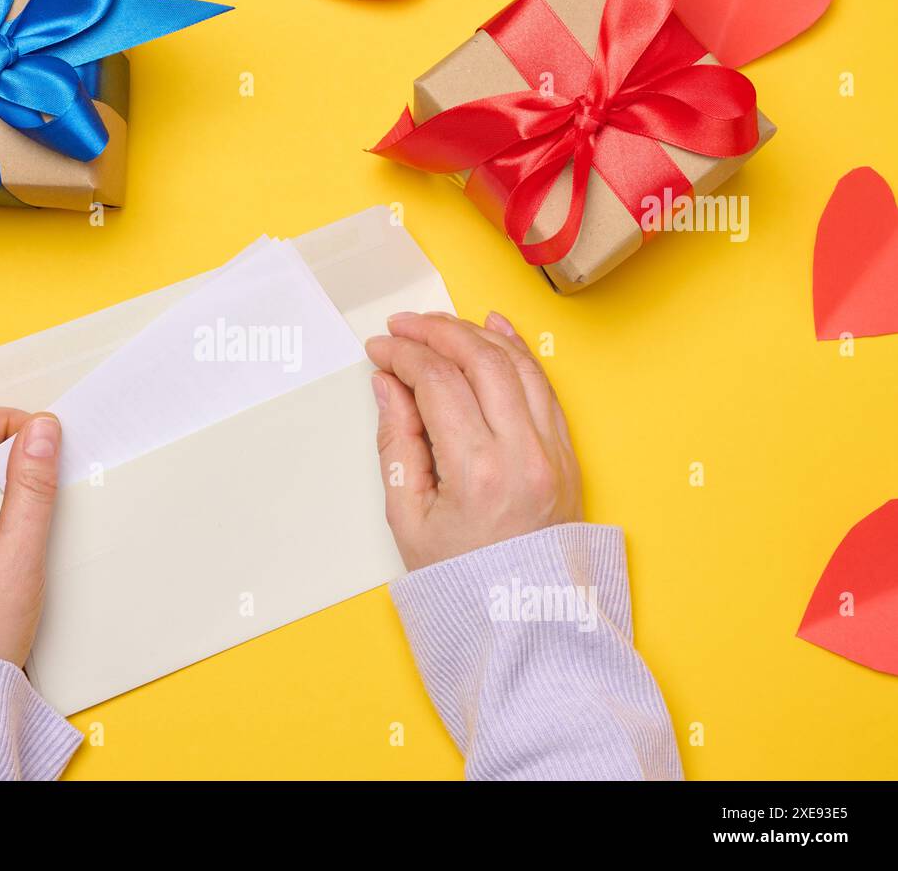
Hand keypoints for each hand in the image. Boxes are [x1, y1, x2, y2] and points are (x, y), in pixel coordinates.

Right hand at [366, 311, 581, 570]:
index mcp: (478, 472)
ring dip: (475, 334)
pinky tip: (494, 331)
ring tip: (440, 326)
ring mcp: (553, 451)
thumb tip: (389, 385)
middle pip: (479, 360)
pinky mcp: (567, 453)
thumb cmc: (463, 577)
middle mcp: (524, 454)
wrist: (522, 620)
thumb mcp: (408, 516)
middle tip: (404, 326)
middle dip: (436, 332)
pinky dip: (518, 351)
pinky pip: (544, 385)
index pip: (437, 382)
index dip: (403, 355)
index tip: (379, 349)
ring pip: (516, 364)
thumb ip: (396, 441)